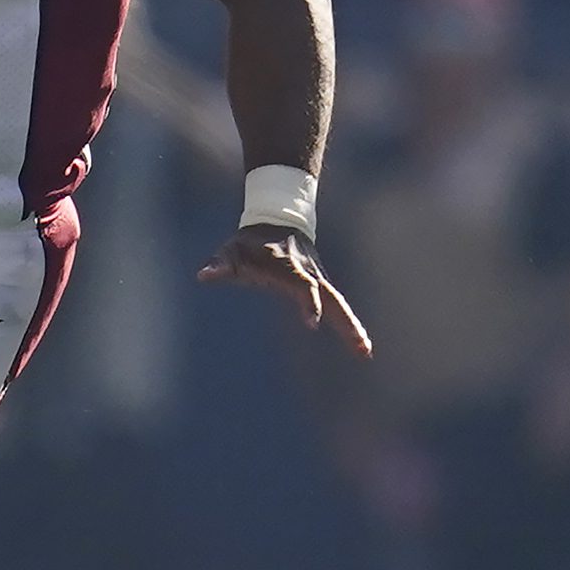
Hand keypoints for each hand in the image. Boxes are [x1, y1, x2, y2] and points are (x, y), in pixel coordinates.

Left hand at [197, 225, 374, 357]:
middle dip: (345, 322)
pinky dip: (348, 322)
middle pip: (332, 299)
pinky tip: (358, 343)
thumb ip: (220, 265)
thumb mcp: (231, 251)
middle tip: (359, 346)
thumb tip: (204, 274)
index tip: (314, 323)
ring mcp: (318, 277)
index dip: (309, 303)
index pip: (303, 286)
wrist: (277, 218)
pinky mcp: (321, 282)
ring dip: (352, 326)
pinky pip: (337, 303)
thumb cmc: (249, 241)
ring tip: (365, 352)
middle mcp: (308, 274)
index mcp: (288, 268)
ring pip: (339, 303)